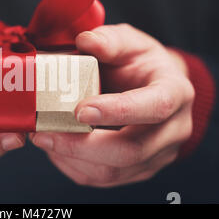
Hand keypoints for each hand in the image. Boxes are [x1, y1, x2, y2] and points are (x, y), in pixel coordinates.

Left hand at [30, 24, 194, 187]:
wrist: (153, 88)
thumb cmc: (139, 63)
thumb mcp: (130, 42)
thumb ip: (110, 40)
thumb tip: (85, 40)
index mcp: (175, 93)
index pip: (154, 107)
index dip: (117, 111)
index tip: (78, 110)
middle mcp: (173, 130)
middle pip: (131, 150)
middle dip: (82, 145)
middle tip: (44, 132)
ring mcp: (157, 156)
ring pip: (113, 172)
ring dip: (71, 158)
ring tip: (42, 138)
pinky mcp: (138, 170)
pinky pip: (102, 178)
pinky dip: (73, 166)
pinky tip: (55, 148)